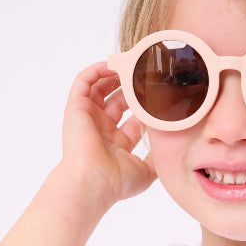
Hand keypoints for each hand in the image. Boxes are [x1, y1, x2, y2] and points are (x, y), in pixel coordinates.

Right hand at [60, 62, 156, 205]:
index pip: (133, 121)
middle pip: (117, 102)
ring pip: (99, 89)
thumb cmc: (117, 181)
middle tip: (145, 76)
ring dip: (113, 76)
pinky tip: (110, 64)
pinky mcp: (76, 109)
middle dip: (131, 89)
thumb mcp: (146, 171)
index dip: (144, 108)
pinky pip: (83, 83)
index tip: (158, 95)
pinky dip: (95, 71)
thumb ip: (157, 158)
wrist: (93, 182)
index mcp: (116, 145)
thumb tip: (169, 148)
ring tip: (129, 65)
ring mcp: (88, 119)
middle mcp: (101, 131)